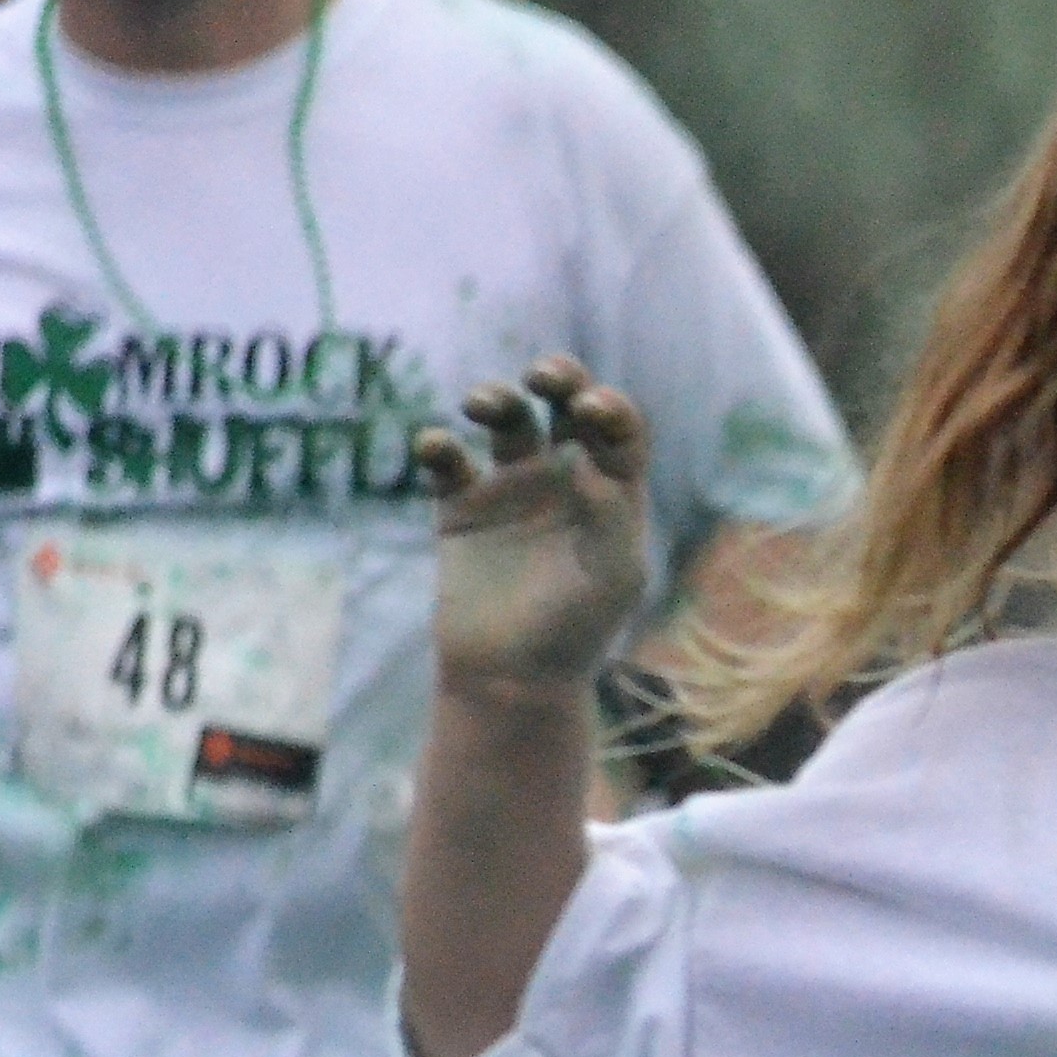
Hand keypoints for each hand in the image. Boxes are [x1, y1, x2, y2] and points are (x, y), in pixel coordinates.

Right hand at [418, 354, 656, 699]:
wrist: (510, 680)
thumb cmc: (575, 633)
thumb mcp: (615, 574)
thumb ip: (610, 510)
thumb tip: (585, 455)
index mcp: (612, 494)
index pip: (618, 427)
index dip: (608, 405)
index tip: (588, 411)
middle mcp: (566, 482)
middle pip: (565, 404)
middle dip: (559, 376)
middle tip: (544, 378)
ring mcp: (512, 492)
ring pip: (507, 420)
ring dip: (496, 397)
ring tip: (483, 405)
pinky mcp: (461, 510)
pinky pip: (448, 461)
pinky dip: (438, 444)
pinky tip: (438, 450)